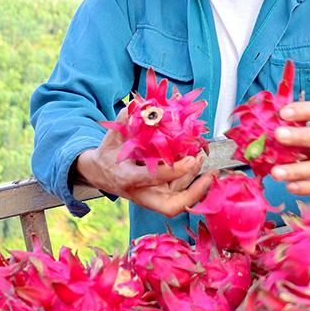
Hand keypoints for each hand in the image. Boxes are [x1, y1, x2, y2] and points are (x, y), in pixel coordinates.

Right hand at [73, 109, 216, 218]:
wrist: (100, 173)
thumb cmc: (108, 154)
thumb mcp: (112, 136)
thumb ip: (125, 120)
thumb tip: (140, 104)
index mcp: (127, 178)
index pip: (154, 178)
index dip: (174, 170)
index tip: (191, 157)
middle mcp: (142, 193)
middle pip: (171, 206)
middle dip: (194, 193)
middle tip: (209, 173)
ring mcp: (152, 197)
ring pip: (180, 197)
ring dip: (196, 180)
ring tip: (202, 156)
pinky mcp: (160, 195)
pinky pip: (180, 192)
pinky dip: (191, 178)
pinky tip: (198, 160)